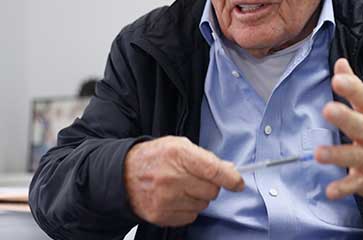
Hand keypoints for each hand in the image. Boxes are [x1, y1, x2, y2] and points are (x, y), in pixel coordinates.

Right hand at [124, 136, 243, 226]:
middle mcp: (171, 178)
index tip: (238, 183)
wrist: (124, 173)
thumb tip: (230, 171)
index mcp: (178, 154)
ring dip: (199, 197)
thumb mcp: (180, 145)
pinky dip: (188, 208)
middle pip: (211, 190)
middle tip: (197, 179)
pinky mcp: (160, 215)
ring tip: (183, 187)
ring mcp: (165, 198)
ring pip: (203, 205)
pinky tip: (176, 198)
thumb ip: (206, 158)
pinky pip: (190, 217)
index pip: (213, 170)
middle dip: (210, 185)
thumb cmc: (155, 157)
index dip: (230, 178)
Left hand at [315, 58, 362, 202]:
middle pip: (361, 126)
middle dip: (345, 118)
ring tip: (319, 153)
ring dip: (337, 155)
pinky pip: (355, 185)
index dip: (353, 89)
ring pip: (355, 156)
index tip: (338, 79)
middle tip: (328, 109)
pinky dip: (343, 188)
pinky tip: (330, 191)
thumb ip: (355, 86)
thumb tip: (340, 63)